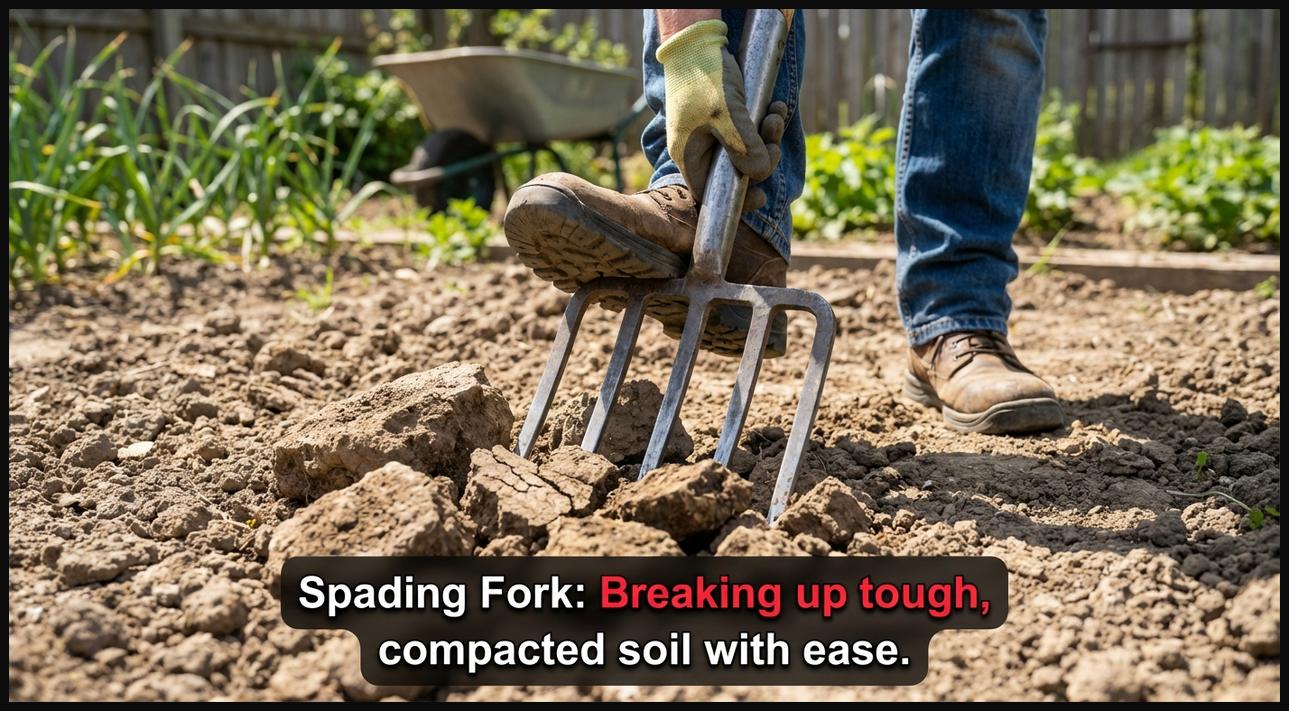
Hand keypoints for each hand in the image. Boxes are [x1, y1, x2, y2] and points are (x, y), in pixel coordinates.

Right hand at [657, 20, 783, 211]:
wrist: (698, 40)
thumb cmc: (703, 77)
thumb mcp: (726, 115)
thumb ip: (743, 146)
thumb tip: (759, 175)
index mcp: (689, 155)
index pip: (710, 192)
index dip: (737, 199)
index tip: (762, 198)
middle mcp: (700, 147)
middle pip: (735, 172)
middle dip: (760, 160)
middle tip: (774, 144)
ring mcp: (713, 132)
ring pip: (746, 149)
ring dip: (767, 137)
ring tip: (775, 115)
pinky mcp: (727, 117)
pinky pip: (750, 130)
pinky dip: (765, 122)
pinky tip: (776, 107)